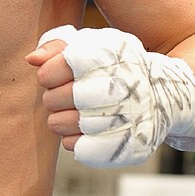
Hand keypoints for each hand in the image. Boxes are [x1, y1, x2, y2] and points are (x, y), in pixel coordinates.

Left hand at [26, 25, 194, 167]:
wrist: (162, 94)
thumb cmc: (112, 66)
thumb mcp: (90, 45)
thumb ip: (57, 46)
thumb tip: (32, 59)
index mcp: (109, 55)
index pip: (59, 67)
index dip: (48, 74)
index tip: (53, 76)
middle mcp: (121, 85)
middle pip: (58, 98)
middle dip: (51, 99)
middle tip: (59, 98)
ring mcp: (127, 118)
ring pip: (64, 125)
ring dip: (59, 121)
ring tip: (69, 114)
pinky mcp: (128, 146)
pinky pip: (82, 150)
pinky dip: (74, 142)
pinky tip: (82, 131)